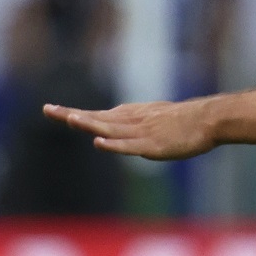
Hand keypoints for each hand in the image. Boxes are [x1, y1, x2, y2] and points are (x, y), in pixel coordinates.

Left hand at [44, 99, 217, 159]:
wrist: (207, 120)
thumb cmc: (182, 121)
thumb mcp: (152, 118)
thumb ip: (133, 123)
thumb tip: (117, 129)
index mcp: (130, 116)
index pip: (97, 114)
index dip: (74, 113)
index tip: (53, 109)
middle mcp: (131, 121)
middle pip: (97, 117)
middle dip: (71, 115)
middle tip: (48, 109)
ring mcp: (141, 132)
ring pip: (111, 128)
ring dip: (90, 124)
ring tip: (70, 119)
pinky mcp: (152, 146)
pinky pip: (130, 145)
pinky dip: (114, 144)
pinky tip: (99, 142)